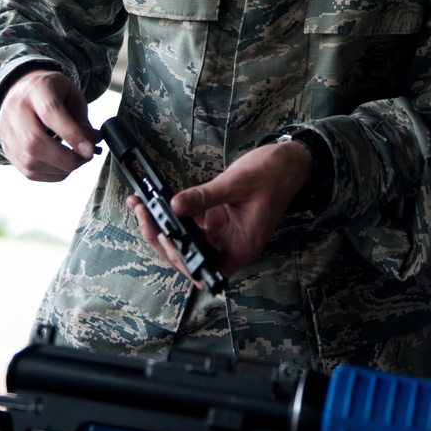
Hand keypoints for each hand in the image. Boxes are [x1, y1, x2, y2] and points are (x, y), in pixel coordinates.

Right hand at [0, 69, 98, 180]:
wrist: (24, 90)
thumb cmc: (54, 94)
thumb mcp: (73, 96)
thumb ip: (82, 122)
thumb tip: (91, 148)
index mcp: (37, 89)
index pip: (50, 112)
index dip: (71, 134)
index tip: (89, 150)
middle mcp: (16, 108)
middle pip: (35, 142)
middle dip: (65, 159)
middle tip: (85, 158)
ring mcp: (6, 130)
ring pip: (30, 161)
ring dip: (59, 169)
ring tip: (76, 162)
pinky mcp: (6, 148)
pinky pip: (27, 171)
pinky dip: (50, 175)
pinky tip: (62, 168)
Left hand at [128, 139, 311, 281]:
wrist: (289, 161)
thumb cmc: (273, 174)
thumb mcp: (236, 184)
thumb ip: (204, 197)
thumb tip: (175, 206)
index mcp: (242, 246)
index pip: (206, 269)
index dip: (183, 260)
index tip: (166, 238)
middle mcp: (230, 246)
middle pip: (189, 258)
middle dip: (163, 240)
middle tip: (144, 216)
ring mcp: (222, 234)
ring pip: (185, 243)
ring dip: (162, 228)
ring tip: (141, 207)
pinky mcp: (216, 222)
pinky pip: (189, 226)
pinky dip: (171, 216)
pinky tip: (153, 203)